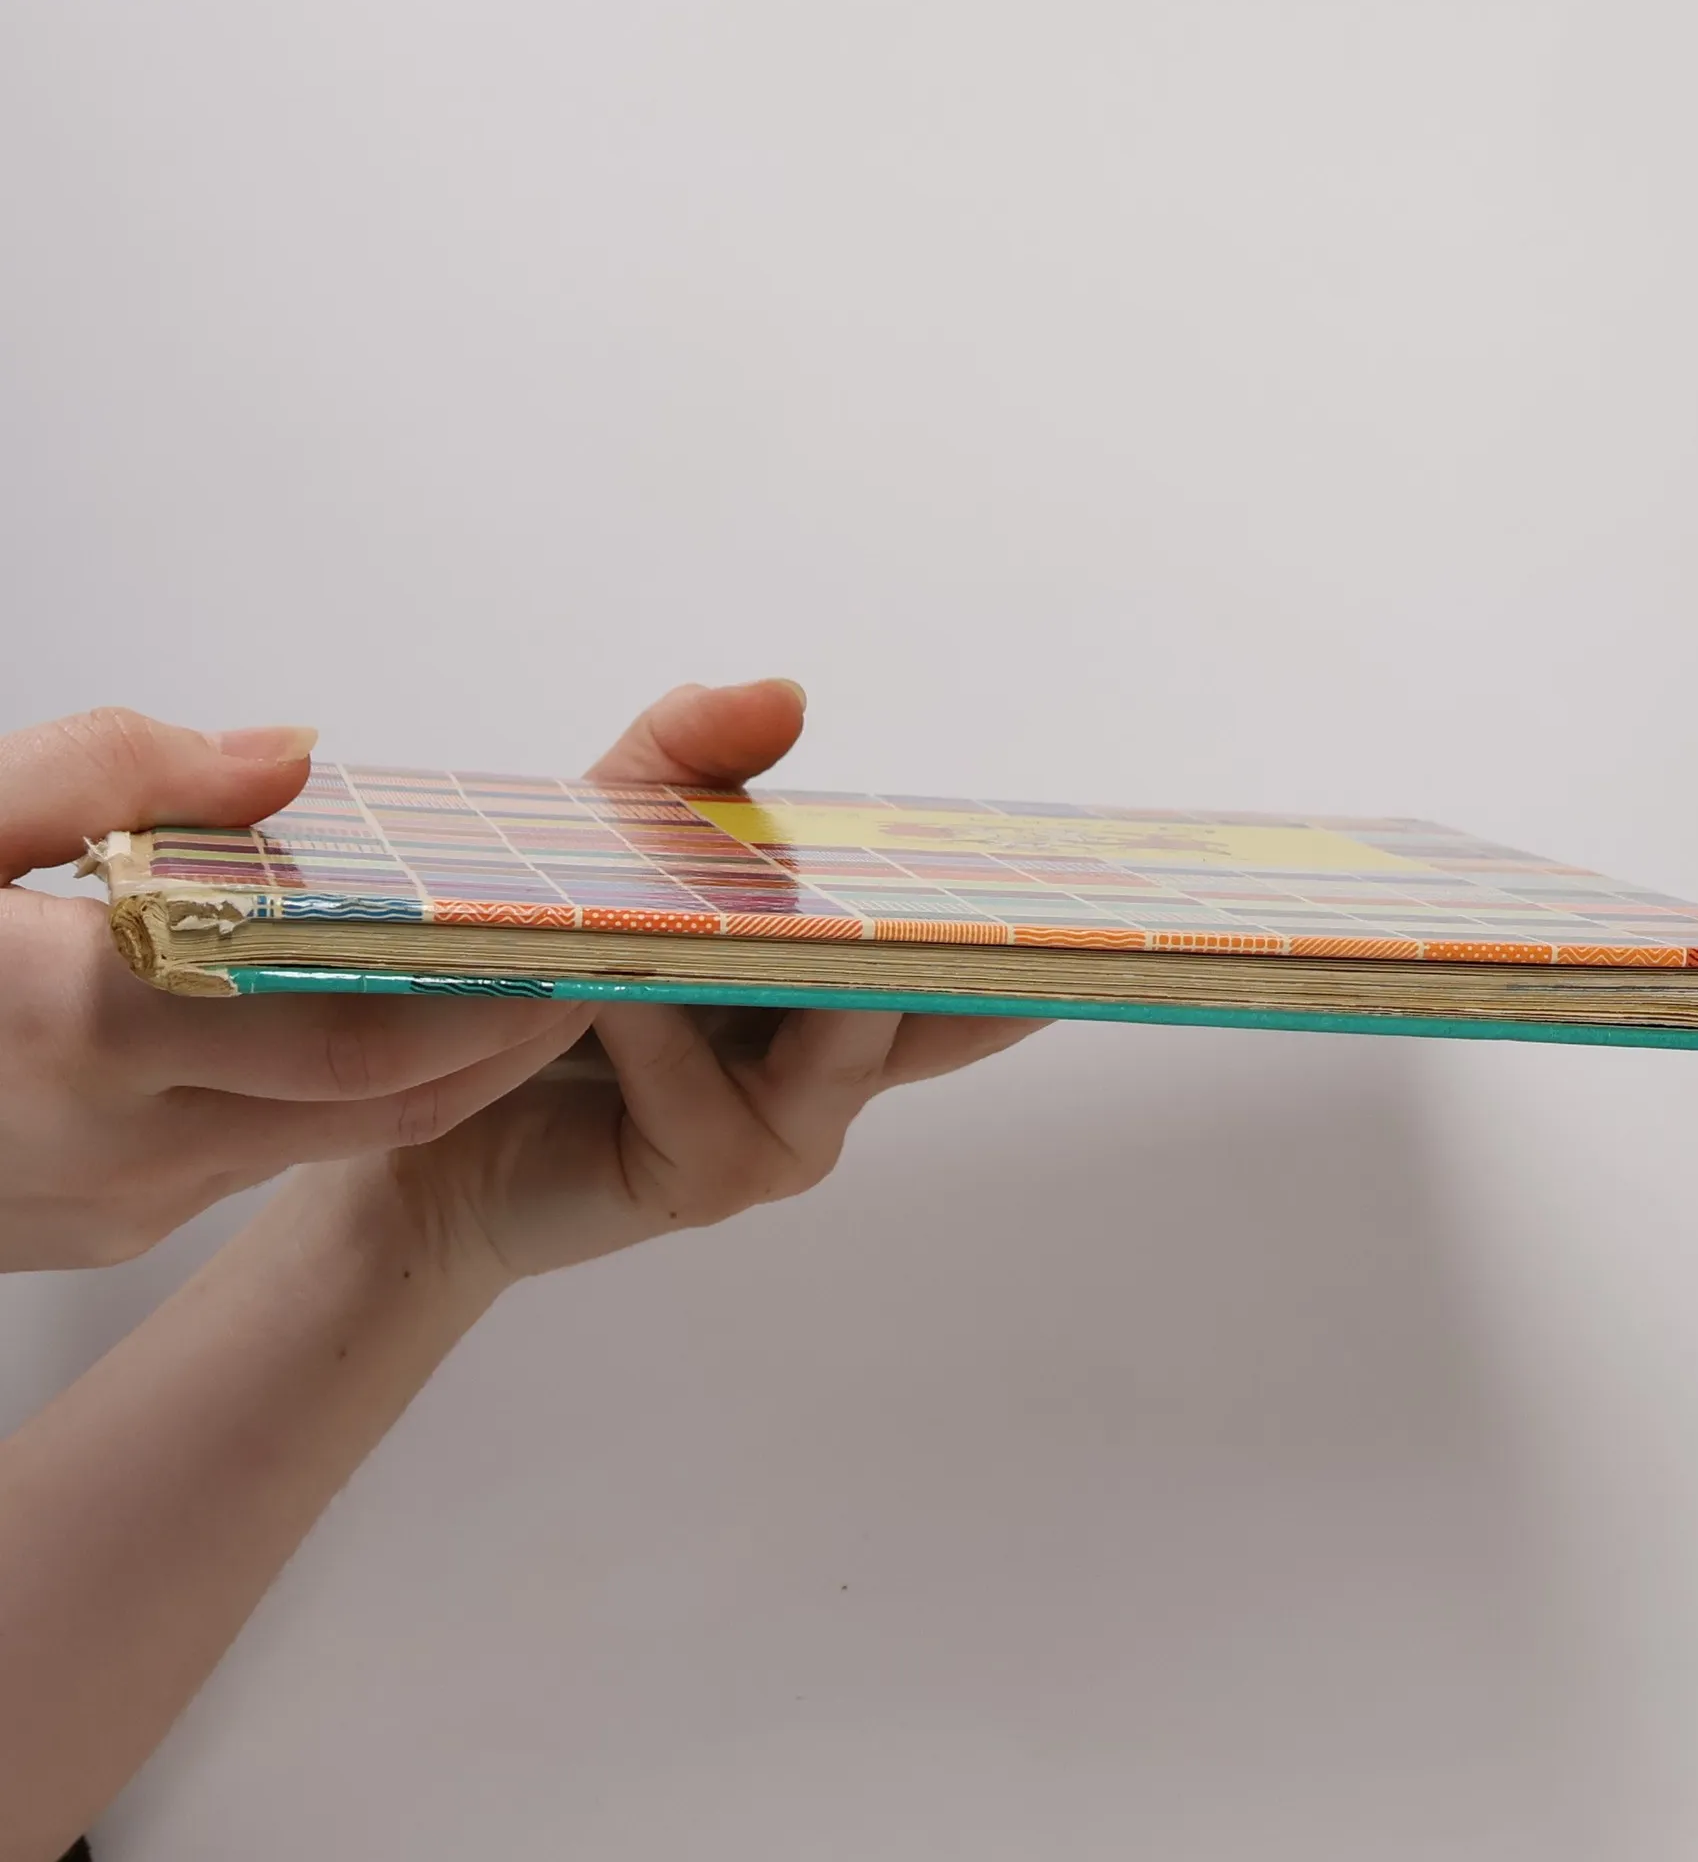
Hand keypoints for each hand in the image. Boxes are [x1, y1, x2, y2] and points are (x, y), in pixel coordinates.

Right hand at [0, 708, 589, 1270]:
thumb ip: (116, 773)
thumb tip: (289, 761)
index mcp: (82, 1027)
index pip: (359, 1042)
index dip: (487, 1002)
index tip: (575, 948)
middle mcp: (119, 1144)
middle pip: (377, 1105)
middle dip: (500, 1039)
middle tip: (583, 964)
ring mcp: (111, 1203)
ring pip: (321, 1134)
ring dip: (420, 1068)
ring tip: (496, 976)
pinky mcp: (98, 1226)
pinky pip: (250, 1156)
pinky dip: (323, 1094)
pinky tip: (342, 1018)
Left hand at [364, 679, 1044, 1285]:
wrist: (408, 1131)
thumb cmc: (524, 979)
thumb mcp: (601, 839)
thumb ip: (682, 767)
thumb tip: (789, 691)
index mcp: (829, 980)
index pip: (957, 947)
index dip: (1037, 920)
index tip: (1119, 878)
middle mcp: (832, 1056)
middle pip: (946, 1000)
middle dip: (982, 949)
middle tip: (1009, 887)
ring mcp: (787, 1125)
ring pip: (843, 1038)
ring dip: (761, 965)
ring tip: (683, 918)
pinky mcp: (717, 1177)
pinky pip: (718, 1094)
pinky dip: (657, 1030)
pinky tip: (595, 998)